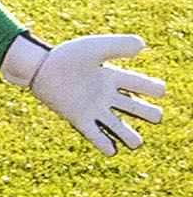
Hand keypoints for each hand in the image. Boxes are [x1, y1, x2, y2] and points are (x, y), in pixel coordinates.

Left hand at [5, 32, 165, 153]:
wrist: (38, 69)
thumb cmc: (66, 56)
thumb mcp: (96, 47)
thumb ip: (119, 45)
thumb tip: (142, 47)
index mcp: (114, 77)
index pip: (143, 85)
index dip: (155, 89)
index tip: (158, 91)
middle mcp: (107, 95)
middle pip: (137, 109)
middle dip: (149, 114)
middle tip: (154, 116)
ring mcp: (93, 108)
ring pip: (118, 127)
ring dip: (129, 137)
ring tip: (135, 143)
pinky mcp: (78, 118)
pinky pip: (95, 135)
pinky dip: (104, 144)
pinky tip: (112, 150)